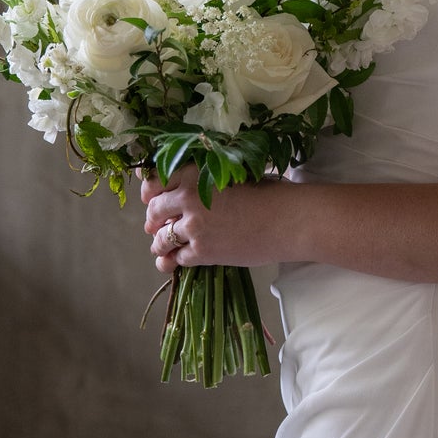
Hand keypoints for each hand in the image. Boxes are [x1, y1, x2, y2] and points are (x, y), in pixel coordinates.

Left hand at [141, 165, 300, 273]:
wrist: (287, 219)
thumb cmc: (266, 191)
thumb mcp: (229, 173)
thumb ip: (202, 179)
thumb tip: (182, 189)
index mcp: (193, 174)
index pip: (155, 182)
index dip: (149, 191)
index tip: (150, 197)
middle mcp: (187, 198)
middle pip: (155, 211)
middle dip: (153, 219)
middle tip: (155, 224)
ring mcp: (193, 227)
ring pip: (161, 238)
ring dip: (158, 243)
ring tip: (160, 246)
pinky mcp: (203, 252)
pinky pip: (176, 258)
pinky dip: (170, 262)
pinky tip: (170, 263)